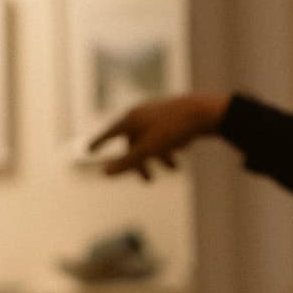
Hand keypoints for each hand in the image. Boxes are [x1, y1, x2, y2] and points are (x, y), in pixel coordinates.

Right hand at [89, 92, 230, 180]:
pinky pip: (164, 134)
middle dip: (142, 163)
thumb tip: (105, 173)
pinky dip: (169, 146)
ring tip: (175, 168)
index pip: (109, 133)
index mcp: (131, 119)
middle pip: (133, 142)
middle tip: (149, 181)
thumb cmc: (173, 130)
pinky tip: (183, 149)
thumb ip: (126, 163)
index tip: (88, 149)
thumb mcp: (148, 150)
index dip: (99, 143)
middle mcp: (141, 113)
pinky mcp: (172, 114)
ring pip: (152, 140)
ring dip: (160, 157)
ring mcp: (157, 112)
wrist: (205, 112)